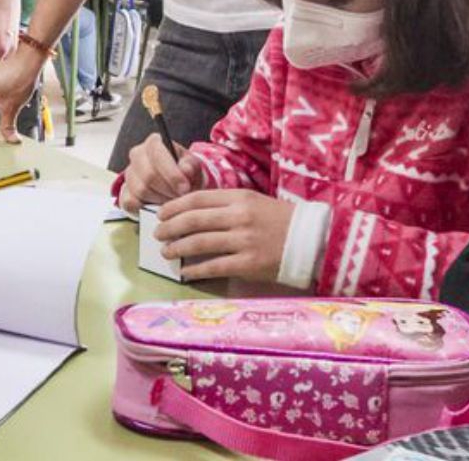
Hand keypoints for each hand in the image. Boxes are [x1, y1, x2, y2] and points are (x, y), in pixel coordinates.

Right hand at [118, 134, 205, 212]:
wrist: (176, 186)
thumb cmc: (184, 172)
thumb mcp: (192, 166)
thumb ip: (190, 166)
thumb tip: (185, 169)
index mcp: (153, 143)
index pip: (158, 155)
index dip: (172, 174)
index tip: (184, 188)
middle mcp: (137, 155)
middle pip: (149, 176)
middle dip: (168, 190)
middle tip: (180, 197)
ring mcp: (128, 174)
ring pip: (141, 191)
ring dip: (160, 200)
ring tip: (171, 201)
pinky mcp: (124, 192)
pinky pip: (131, 203)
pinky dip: (146, 208)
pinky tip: (158, 206)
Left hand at [154, 189, 294, 282]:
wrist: (311, 240)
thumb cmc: (280, 220)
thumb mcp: (254, 202)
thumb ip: (226, 204)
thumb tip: (193, 213)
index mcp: (239, 197)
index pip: (198, 198)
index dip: (175, 206)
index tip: (162, 213)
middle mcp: (239, 216)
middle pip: (193, 220)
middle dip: (170, 227)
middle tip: (158, 234)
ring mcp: (243, 241)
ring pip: (199, 243)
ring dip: (177, 248)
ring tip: (166, 252)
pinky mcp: (248, 264)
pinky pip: (214, 266)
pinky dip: (195, 270)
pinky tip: (185, 271)